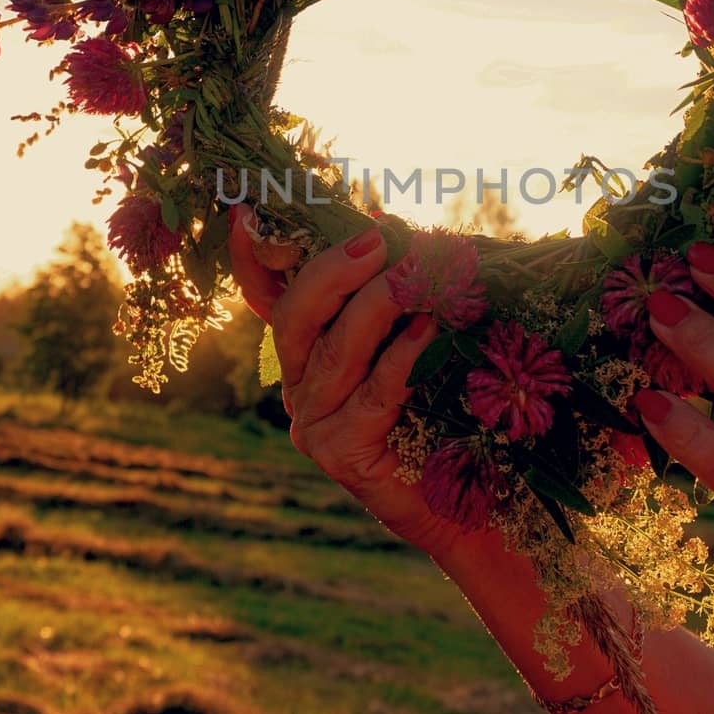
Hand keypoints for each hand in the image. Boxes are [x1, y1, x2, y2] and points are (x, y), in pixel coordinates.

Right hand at [227, 207, 468, 556]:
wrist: (465, 502)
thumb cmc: (444, 411)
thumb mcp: (415, 337)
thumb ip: (394, 288)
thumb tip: (388, 219)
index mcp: (307, 351)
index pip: (268, 297)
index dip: (254, 257)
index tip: (247, 212)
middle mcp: (299, 385)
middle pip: (294, 317)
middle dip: (333, 271)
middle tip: (377, 240)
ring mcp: (314, 423)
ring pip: (334, 351)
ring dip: (376, 305)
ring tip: (416, 275)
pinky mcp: (342, 454)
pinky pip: (372, 393)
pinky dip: (402, 356)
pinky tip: (428, 330)